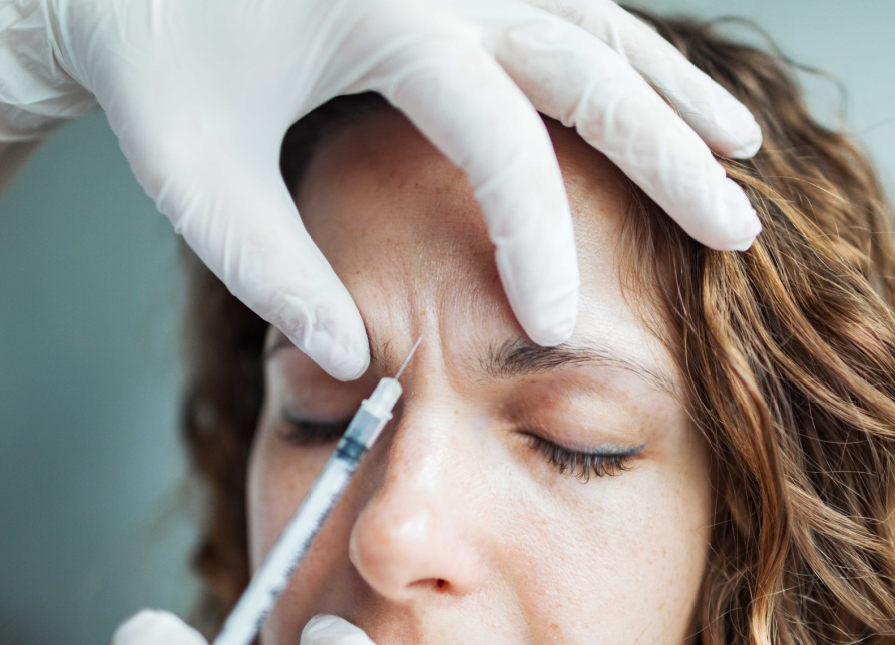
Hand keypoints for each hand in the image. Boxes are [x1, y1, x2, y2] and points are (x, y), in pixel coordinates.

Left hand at [0, 0, 760, 379]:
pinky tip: (661, 96)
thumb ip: (276, 273)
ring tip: (739, 152)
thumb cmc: (156, 68)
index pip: (495, 137)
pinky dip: (624, 55)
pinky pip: (567, 4)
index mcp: (380, 14)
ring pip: (597, 19)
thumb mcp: (197, 177)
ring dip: (670, 90)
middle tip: (735, 227)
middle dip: (669, 152)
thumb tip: (359, 360)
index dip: (537, 238)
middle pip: (586, 61)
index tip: (557, 325)